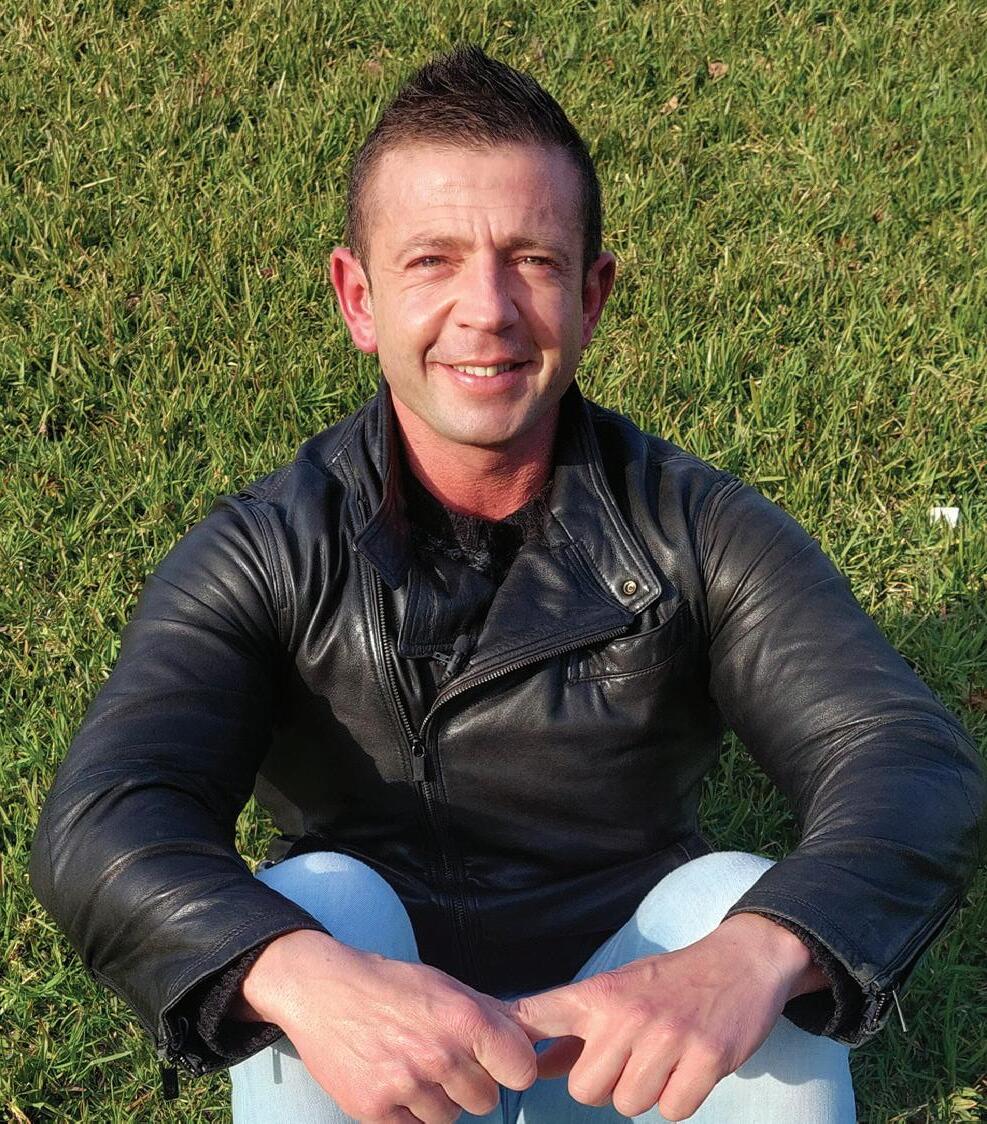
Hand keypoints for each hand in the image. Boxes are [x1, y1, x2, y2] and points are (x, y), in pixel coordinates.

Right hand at [236, 930, 536, 1122]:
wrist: (323, 990)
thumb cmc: (391, 984)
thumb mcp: (446, 985)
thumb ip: (490, 1013)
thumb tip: (532, 1034)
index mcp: (464, 1019)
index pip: (521, 1070)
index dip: (510, 1067)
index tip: (496, 1060)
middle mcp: (439, 1054)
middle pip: (485, 1100)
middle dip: (469, 1083)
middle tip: (440, 1056)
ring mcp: (406, 1085)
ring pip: (449, 1117)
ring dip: (436, 1098)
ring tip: (411, 1063)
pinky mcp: (375, 1110)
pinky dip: (407, 1110)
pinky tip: (391, 1077)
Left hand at [506, 913, 827, 1120]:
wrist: (740, 960)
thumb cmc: (670, 982)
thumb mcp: (619, 991)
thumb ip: (576, 1031)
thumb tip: (537, 1066)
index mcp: (599, 994)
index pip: (538, 1015)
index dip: (512, 1036)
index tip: (496, 1055)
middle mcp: (627, 1014)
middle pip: (585, 1090)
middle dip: (605, 1086)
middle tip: (631, 1060)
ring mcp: (667, 1036)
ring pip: (629, 1104)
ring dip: (645, 1093)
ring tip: (662, 1059)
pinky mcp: (705, 1058)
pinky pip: (672, 1111)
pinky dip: (679, 1099)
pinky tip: (688, 1069)